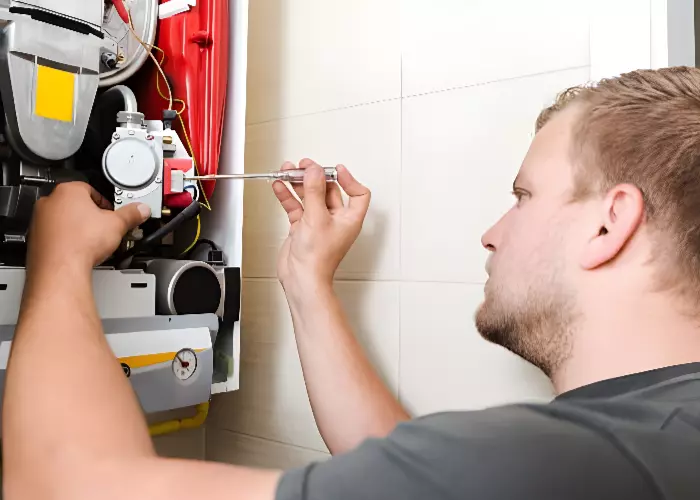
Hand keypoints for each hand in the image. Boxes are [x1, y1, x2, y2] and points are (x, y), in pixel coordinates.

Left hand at [27, 182, 150, 273]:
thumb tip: (140, 210)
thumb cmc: (80, 243)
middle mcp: (50, 202)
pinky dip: (67, 239)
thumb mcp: (117, 225)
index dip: (106, 203)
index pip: (92, 189)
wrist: (61, 268)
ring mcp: (40, 220)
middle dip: (92, 216)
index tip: (113, 213)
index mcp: (69, 191)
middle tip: (104, 227)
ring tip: (92, 240)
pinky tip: (79, 249)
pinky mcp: (37, 237)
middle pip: (77, 204)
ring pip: (65, 219)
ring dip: (79, 227)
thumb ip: (131, 214)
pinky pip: (55, 234)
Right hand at [273, 159, 369, 297]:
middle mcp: (336, 220)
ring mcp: (318, 223)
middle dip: (315, 176)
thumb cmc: (318, 259)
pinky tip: (280, 187)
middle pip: (329, 190)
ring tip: (288, 171)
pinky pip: (296, 206)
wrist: (301, 278)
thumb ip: (315, 191)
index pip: (358, 194)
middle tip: (303, 166)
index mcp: (350, 219)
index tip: (335, 170)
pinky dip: (288, 196)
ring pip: (310, 196)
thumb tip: (314, 171)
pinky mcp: (302, 227)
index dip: (349, 179)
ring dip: (299, 183)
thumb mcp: (317, 218)